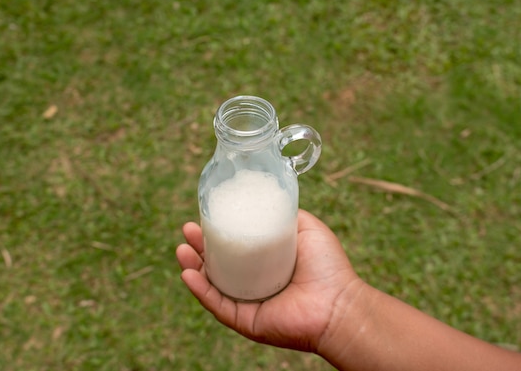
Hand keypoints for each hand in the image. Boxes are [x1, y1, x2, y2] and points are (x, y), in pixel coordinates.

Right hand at [176, 209, 363, 352]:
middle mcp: (253, 284)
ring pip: (211, 285)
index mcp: (265, 264)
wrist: (339, 303)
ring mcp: (248, 304)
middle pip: (217, 265)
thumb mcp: (307, 228)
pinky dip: (200, 291)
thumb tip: (269, 200)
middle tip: (188, 229)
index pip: (234, 248)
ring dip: (192, 267)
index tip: (204, 216)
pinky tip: (188, 274)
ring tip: (181, 248)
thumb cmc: (329, 266)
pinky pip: (217, 305)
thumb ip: (286, 214)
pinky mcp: (245, 321)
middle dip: (198, 247)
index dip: (216, 232)